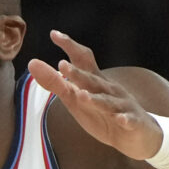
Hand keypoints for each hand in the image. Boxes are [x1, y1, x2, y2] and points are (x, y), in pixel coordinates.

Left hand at [27, 30, 163, 159]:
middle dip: (78, 74)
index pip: (83, 59)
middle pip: (92, 80)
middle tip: (62, 65)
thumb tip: (32, 63)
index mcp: (95, 81)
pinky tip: (120, 119)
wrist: (137, 134)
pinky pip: (128, 120)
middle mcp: (109, 89)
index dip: (70, 46)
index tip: (54, 34)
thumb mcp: (76, 98)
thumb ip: (56, 83)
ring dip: (95, 98)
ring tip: (81, 95)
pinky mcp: (132, 122)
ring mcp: (122, 105)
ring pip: (108, 101)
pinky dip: (125, 119)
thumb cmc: (102, 113)